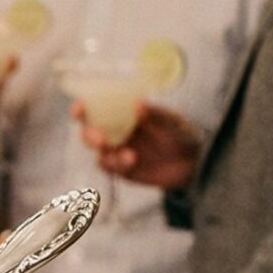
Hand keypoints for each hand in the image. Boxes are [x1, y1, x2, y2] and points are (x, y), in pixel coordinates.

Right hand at [75, 100, 199, 189]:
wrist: (194, 163)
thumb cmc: (181, 135)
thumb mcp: (173, 122)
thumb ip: (155, 115)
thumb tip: (138, 104)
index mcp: (123, 114)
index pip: (97, 109)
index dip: (83, 109)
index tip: (78, 109)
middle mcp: (116, 131)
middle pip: (90, 131)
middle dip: (88, 134)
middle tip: (99, 138)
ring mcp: (118, 150)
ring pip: (98, 151)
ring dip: (105, 152)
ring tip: (127, 155)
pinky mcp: (122, 169)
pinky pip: (110, 166)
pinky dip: (117, 163)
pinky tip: (132, 159)